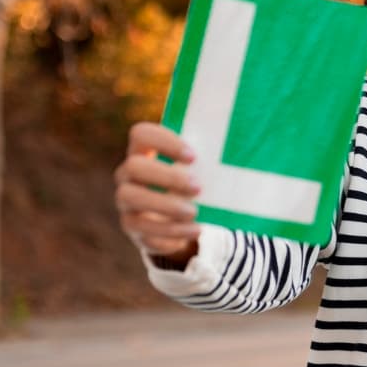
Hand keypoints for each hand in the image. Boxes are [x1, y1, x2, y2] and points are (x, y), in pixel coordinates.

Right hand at [114, 122, 201, 257]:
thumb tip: (241, 147)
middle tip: (198, 187)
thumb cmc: (190, 184)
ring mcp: (125, 202)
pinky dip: (171, 233)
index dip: (164, 141)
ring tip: (195, 213)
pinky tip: (193, 231)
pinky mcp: (132, 228)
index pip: (141, 133)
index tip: (193, 157)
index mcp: (143, 151)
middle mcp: (127, 174)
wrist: (178, 219)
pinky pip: (143, 230)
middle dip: (167, 177)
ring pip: (132, 198)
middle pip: (134, 166)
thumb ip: (207, 157)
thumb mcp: (196, 169)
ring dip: (166, 206)